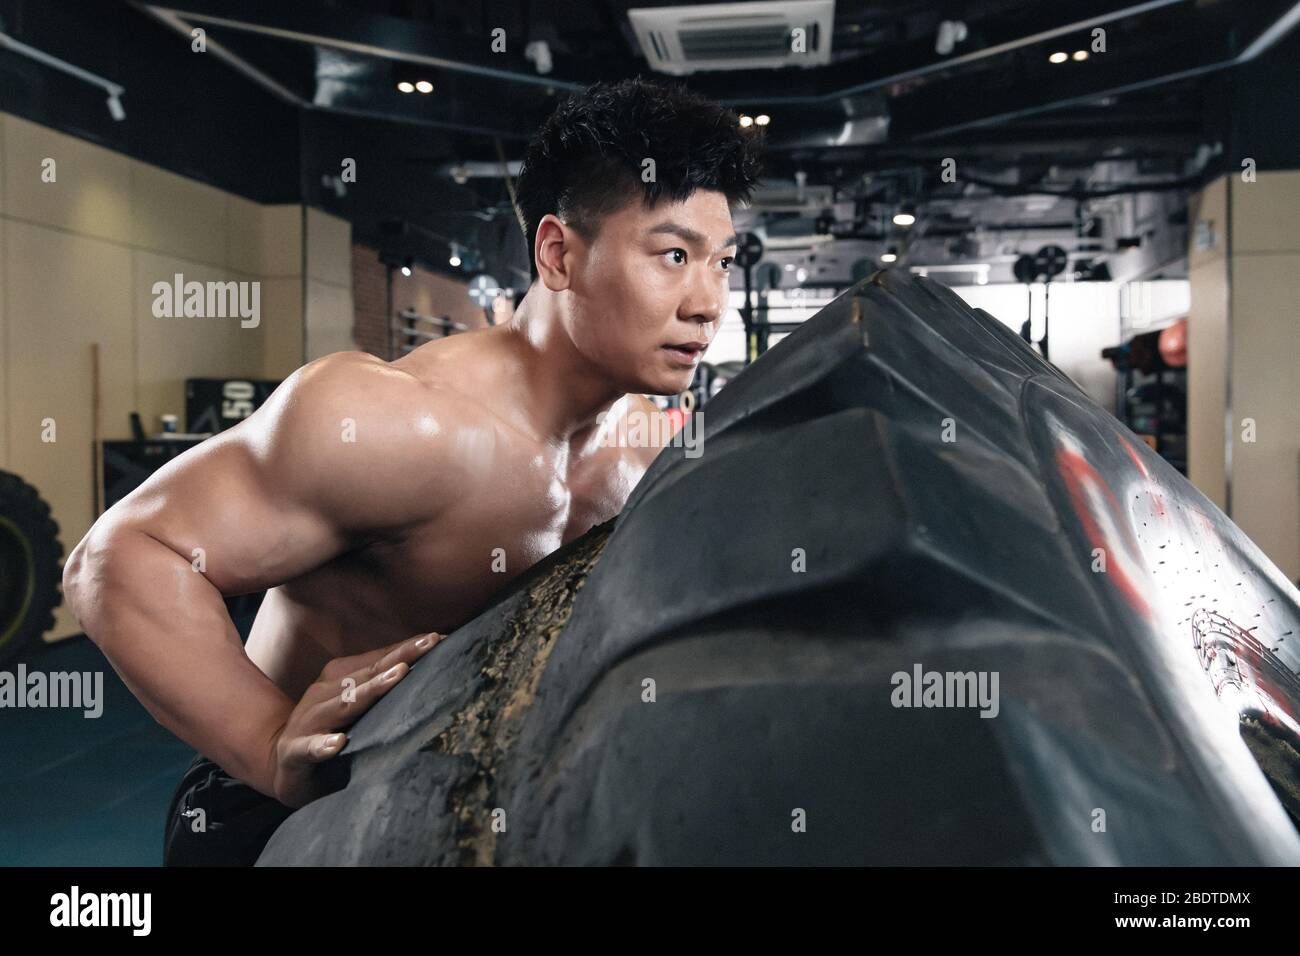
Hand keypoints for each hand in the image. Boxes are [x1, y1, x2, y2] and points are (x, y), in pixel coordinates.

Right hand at [268, 632, 444, 807]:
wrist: (282, 763)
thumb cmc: (331, 730)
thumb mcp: (358, 707)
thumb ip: (385, 691)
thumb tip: (432, 670)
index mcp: (341, 679)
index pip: (380, 659)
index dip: (409, 648)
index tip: (441, 637)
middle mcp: (324, 693)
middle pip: (368, 673)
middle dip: (401, 657)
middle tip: (431, 643)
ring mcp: (308, 721)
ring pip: (342, 705)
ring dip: (370, 690)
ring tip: (397, 677)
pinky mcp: (294, 752)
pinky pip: (309, 747)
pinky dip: (322, 745)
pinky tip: (338, 744)